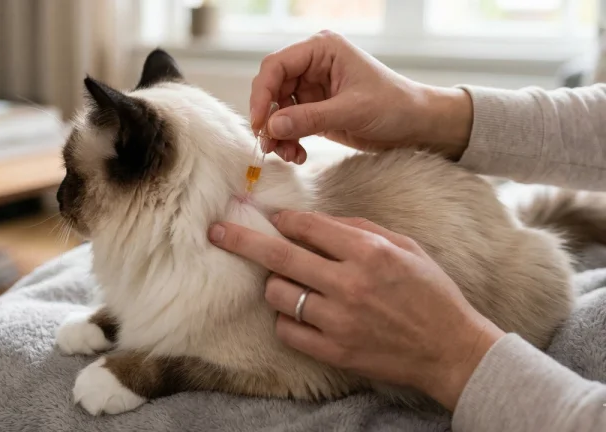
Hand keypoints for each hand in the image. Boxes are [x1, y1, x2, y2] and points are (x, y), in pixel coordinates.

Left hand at [208, 211, 504, 410]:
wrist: (450, 349)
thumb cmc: (430, 292)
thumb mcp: (404, 247)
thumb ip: (359, 229)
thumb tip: (316, 220)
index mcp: (369, 252)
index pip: (307, 226)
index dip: (281, 218)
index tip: (267, 215)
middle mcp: (349, 284)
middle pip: (278, 255)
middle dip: (241, 238)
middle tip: (216, 229)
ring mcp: (339, 321)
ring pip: (278, 294)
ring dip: (275, 283)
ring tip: (287, 281)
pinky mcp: (334, 351)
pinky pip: (287, 330)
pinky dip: (286, 317)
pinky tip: (298, 310)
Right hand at [250, 30, 472, 163]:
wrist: (417, 125)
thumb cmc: (394, 106)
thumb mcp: (351, 111)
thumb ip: (309, 118)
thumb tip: (271, 127)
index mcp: (322, 50)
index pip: (276, 66)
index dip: (262, 94)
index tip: (260, 123)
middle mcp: (313, 65)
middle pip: (272, 89)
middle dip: (269, 119)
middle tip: (269, 145)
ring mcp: (312, 88)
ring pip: (277, 110)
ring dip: (277, 134)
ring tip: (288, 155)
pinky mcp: (315, 110)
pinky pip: (289, 124)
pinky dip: (288, 141)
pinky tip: (297, 155)